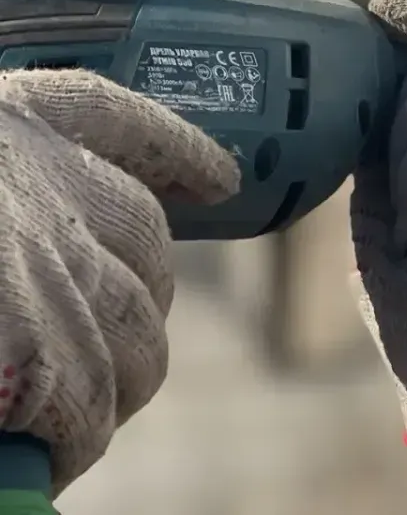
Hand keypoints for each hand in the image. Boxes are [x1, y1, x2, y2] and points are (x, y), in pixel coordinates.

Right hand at [0, 69, 237, 493]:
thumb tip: (39, 234)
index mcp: (4, 118)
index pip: (109, 115)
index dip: (172, 147)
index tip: (216, 174)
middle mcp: (43, 185)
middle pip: (146, 244)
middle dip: (145, 296)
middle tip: (118, 337)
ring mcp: (49, 265)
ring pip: (135, 331)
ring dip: (120, 380)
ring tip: (86, 418)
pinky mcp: (36, 349)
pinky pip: (85, 405)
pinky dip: (74, 440)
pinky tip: (58, 462)